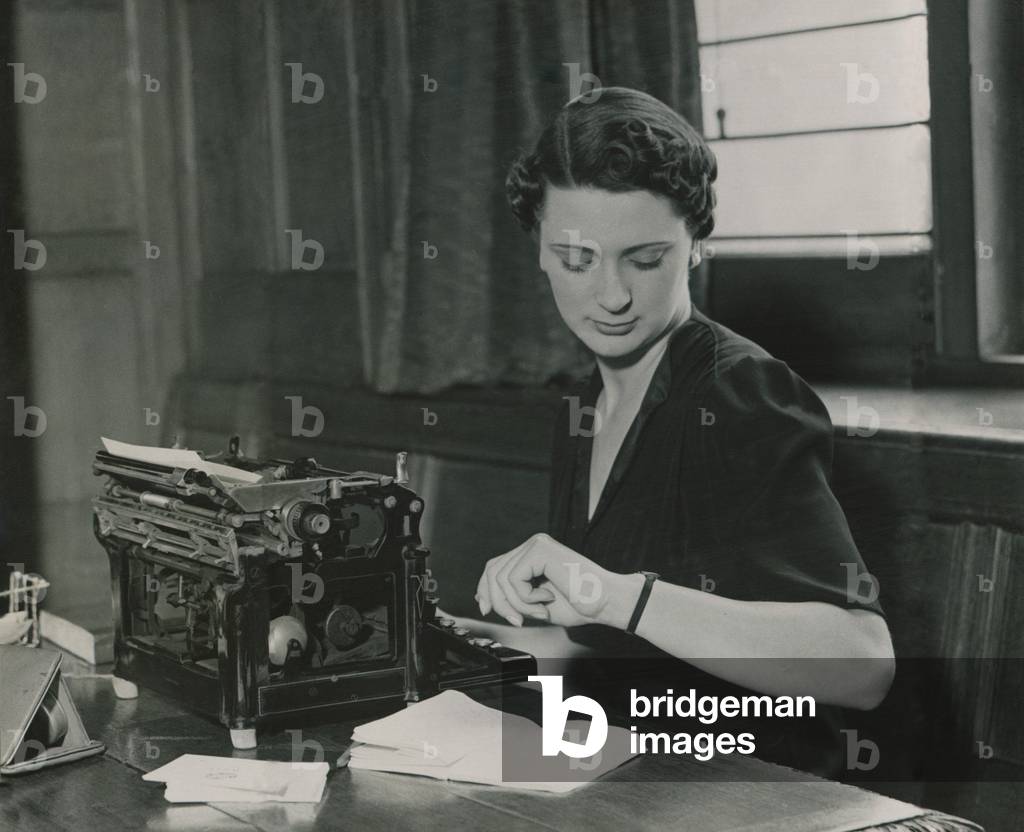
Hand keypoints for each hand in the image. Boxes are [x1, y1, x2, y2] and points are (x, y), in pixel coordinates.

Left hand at [475, 533, 636, 628]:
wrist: (606, 603)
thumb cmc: (580, 604)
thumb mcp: (535, 604)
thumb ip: (513, 598)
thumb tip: (483, 599)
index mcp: (533, 554)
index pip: (495, 566)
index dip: (485, 589)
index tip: (486, 609)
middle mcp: (534, 545)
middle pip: (493, 570)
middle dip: (497, 600)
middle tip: (517, 620)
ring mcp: (537, 544)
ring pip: (500, 577)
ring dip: (517, 603)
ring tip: (540, 610)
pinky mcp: (540, 550)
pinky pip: (513, 578)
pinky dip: (526, 597)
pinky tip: (547, 598)